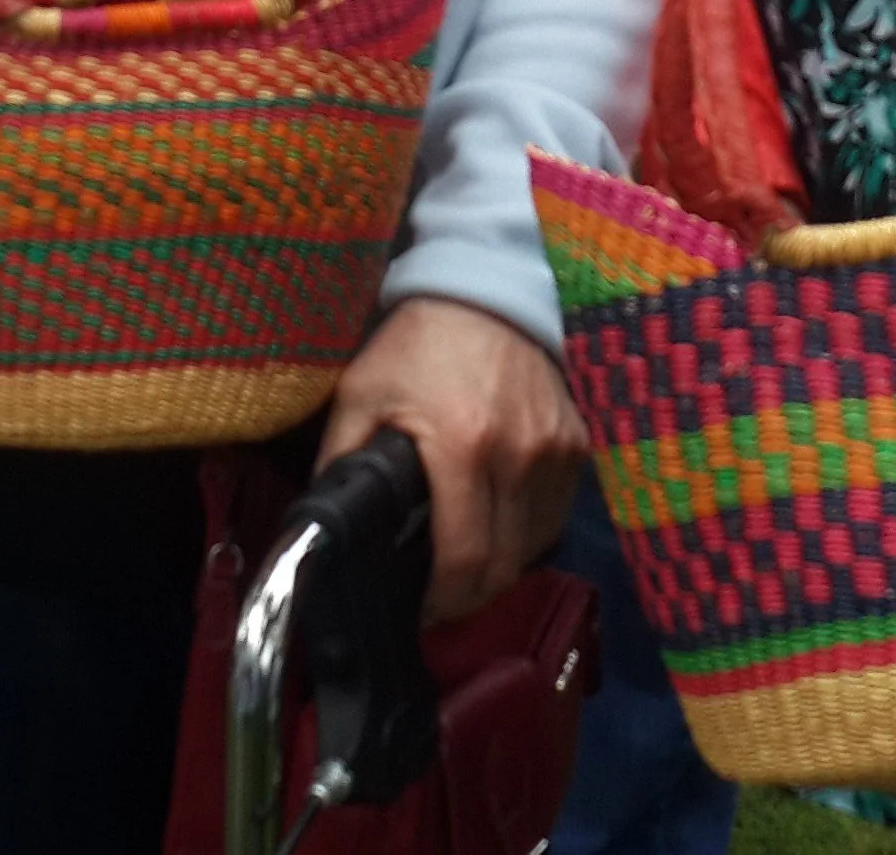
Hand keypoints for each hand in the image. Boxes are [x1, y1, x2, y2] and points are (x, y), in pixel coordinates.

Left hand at [320, 296, 586, 622]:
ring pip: (534, 547)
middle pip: (503, 565)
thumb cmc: (417, 343)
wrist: (484, 286)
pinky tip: (499, 522)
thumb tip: (318, 531)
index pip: (463, 559)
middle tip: (438, 594)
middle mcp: (519, 453)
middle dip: (468, 594)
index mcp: (462, 446)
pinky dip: (528, 531)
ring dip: (501, 566)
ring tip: (467, 559)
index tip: (418, 609)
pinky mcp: (577, 441)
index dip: (440, 601)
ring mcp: (556, 448)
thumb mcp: (361, 394)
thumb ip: (339, 462)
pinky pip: (555, 513)